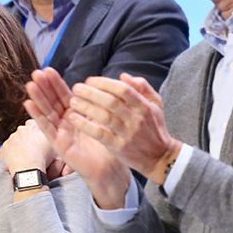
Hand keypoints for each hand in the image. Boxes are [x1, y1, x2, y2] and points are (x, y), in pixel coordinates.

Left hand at [1, 120, 53, 174]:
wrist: (28, 169)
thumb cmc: (43, 158)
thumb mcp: (53, 144)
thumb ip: (50, 136)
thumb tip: (50, 134)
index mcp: (35, 126)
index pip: (35, 124)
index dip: (36, 132)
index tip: (38, 139)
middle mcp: (22, 129)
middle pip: (24, 131)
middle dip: (27, 138)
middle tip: (32, 148)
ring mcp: (12, 137)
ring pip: (16, 139)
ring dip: (19, 144)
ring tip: (25, 155)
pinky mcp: (5, 145)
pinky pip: (8, 146)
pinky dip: (12, 151)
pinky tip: (18, 158)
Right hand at [25, 68, 130, 208]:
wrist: (109, 168)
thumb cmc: (108, 144)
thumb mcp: (103, 118)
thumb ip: (97, 102)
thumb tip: (96, 84)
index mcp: (76, 114)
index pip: (64, 95)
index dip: (56, 83)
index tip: (48, 69)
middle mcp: (65, 122)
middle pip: (52, 101)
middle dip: (44, 87)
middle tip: (36, 73)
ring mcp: (60, 132)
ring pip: (46, 112)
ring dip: (37, 98)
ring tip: (30, 84)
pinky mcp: (57, 144)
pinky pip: (46, 128)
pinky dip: (37, 116)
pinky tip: (28, 104)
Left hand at [67, 73, 182, 185]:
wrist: (160, 157)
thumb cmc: (154, 128)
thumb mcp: (155, 104)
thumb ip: (142, 87)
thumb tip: (122, 75)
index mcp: (144, 106)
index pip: (123, 90)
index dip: (104, 83)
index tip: (89, 80)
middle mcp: (136, 119)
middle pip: (111, 102)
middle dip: (91, 92)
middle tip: (76, 88)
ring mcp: (127, 134)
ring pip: (104, 117)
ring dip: (86, 107)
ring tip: (72, 101)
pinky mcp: (118, 147)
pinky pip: (99, 134)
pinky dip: (85, 125)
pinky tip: (73, 118)